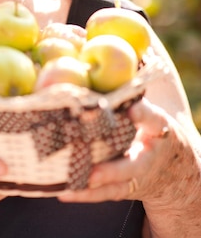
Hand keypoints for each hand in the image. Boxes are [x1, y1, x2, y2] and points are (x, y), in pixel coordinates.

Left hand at [57, 98, 185, 204]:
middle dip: (113, 169)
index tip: (130, 109)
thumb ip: (132, 87)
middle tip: (92, 170)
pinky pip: (104, 194)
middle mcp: (148, 155)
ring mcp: (137, 177)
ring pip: (116, 185)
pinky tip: (63, 191)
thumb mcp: (152, 106)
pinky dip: (84, 194)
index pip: (153, 119)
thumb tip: (109, 42)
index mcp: (158, 128)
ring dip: (93, 186)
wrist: (175, 168)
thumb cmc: (152, 125)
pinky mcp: (125, 189)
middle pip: (133, 165)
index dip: (143, 114)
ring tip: (71, 184)